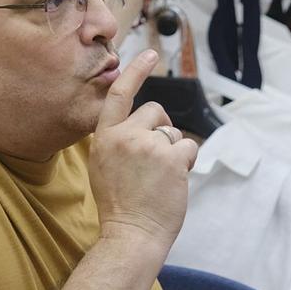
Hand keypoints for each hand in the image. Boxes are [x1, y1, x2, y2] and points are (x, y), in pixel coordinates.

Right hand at [89, 50, 198, 255]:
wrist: (131, 235)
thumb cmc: (118, 205)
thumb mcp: (102, 165)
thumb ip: (117, 140)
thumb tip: (138, 123)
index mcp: (104, 137)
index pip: (120, 94)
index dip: (136, 71)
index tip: (150, 54)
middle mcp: (125, 136)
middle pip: (154, 111)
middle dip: (161, 128)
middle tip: (158, 156)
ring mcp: (149, 146)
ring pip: (172, 132)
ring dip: (173, 151)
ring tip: (161, 177)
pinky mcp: (172, 159)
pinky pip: (188, 147)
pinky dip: (187, 162)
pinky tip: (175, 180)